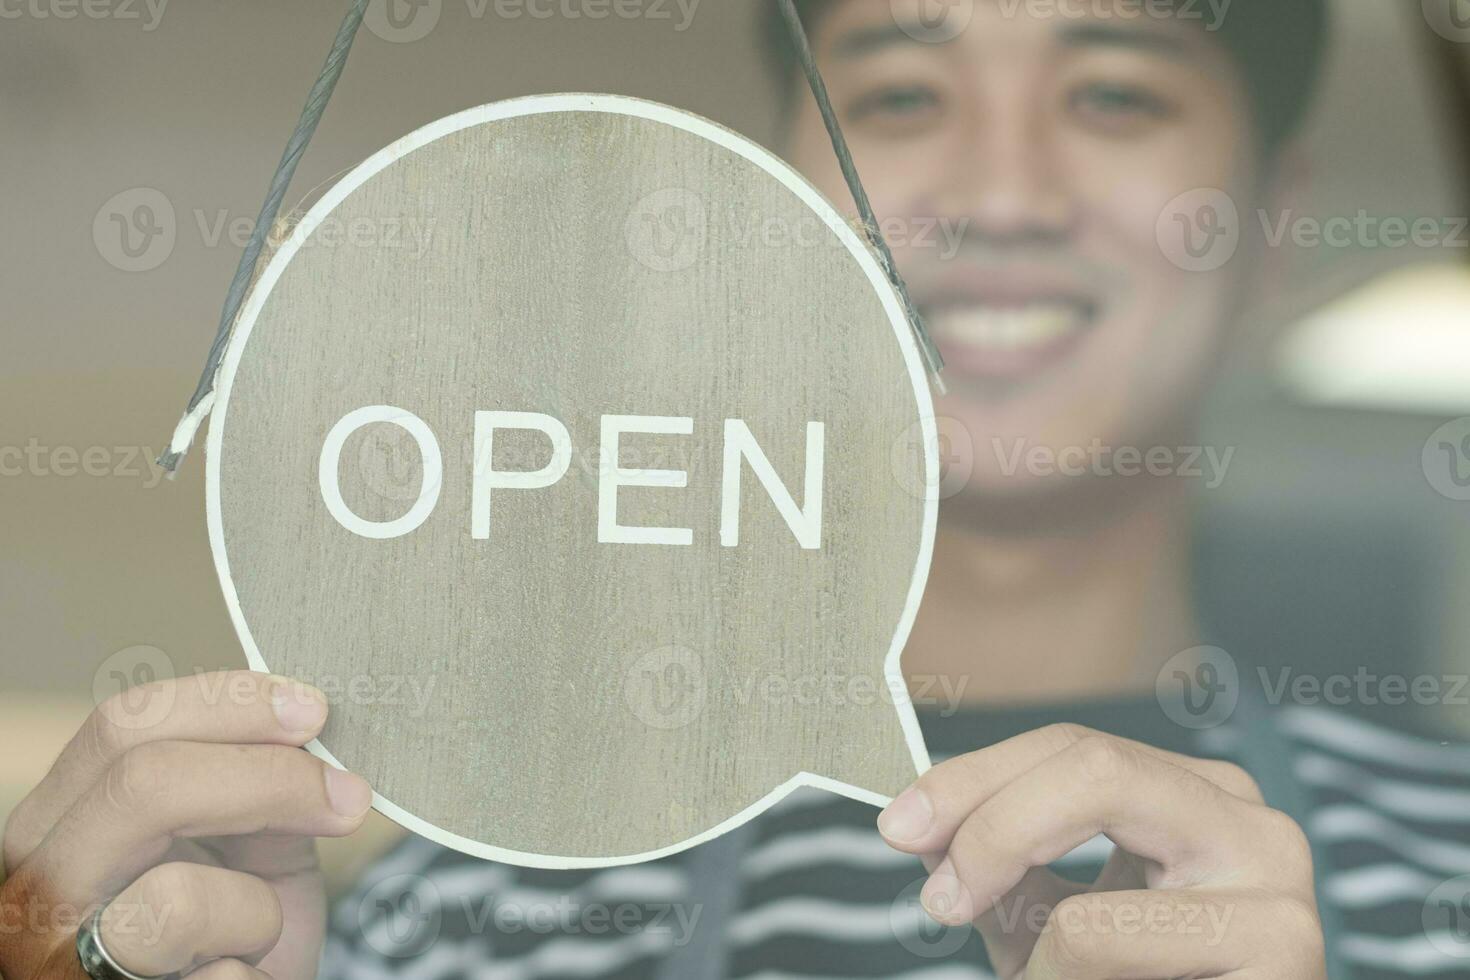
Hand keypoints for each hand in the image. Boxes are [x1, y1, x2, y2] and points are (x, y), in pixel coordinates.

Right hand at [1, 670, 372, 978]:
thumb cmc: (231, 932)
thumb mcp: (243, 841)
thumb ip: (256, 779)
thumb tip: (304, 720)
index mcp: (58, 824)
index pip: (121, 727)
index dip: (228, 705)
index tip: (313, 710)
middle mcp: (36, 890)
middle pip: (142, 783)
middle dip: (268, 778)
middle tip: (345, 794)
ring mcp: (62, 963)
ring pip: (176, 897)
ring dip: (256, 907)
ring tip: (256, 930)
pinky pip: (221, 977)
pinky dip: (256, 974)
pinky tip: (240, 977)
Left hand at [877, 724, 1325, 978]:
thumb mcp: (1054, 924)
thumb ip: (998, 866)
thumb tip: (919, 824)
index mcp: (1196, 794)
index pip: (1070, 746)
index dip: (970, 777)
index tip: (897, 825)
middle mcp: (1248, 821)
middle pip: (1091, 766)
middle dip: (988, 827)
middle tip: (936, 898)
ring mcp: (1280, 891)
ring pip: (1090, 902)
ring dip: (1035, 961)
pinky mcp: (1283, 956)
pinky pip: (1109, 955)